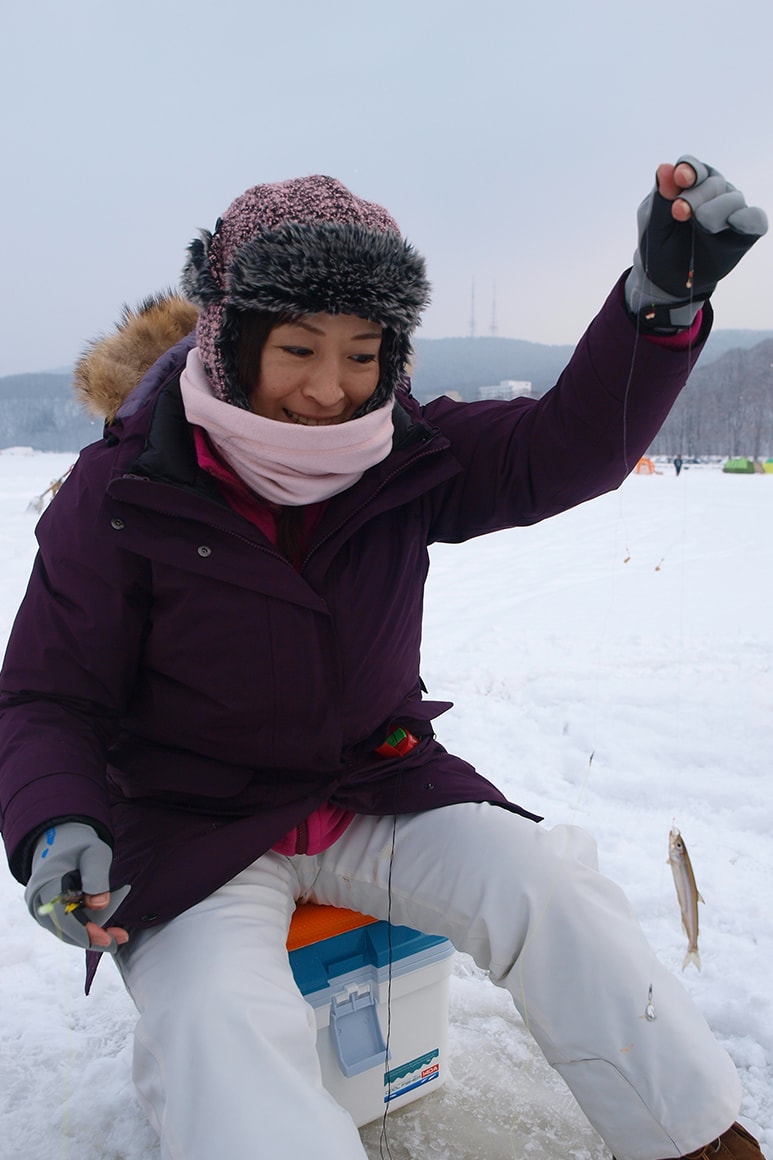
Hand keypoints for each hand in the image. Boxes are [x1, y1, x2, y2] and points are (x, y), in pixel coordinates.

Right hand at [24, 822, 129, 952]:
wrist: (60, 838)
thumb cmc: (79, 844)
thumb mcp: (94, 853)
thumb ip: (96, 877)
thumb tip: (99, 905)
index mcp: (45, 886)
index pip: (63, 919)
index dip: (86, 932)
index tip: (108, 939)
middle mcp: (38, 902)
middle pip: (65, 930)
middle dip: (94, 937)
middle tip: (121, 938)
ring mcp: (42, 908)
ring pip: (67, 931)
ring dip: (91, 935)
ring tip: (119, 934)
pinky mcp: (50, 911)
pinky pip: (67, 925)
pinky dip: (86, 928)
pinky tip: (105, 928)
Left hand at [625, 154, 767, 331]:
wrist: (670, 279)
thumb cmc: (661, 247)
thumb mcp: (654, 226)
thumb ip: (661, 199)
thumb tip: (664, 168)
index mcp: (690, 184)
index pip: (693, 168)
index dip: (689, 170)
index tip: (681, 177)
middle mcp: (714, 192)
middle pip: (713, 183)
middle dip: (696, 196)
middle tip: (680, 212)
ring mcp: (732, 208)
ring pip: (733, 198)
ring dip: (716, 209)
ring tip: (701, 224)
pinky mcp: (745, 229)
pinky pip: (754, 218)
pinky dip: (745, 219)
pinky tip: (734, 222)